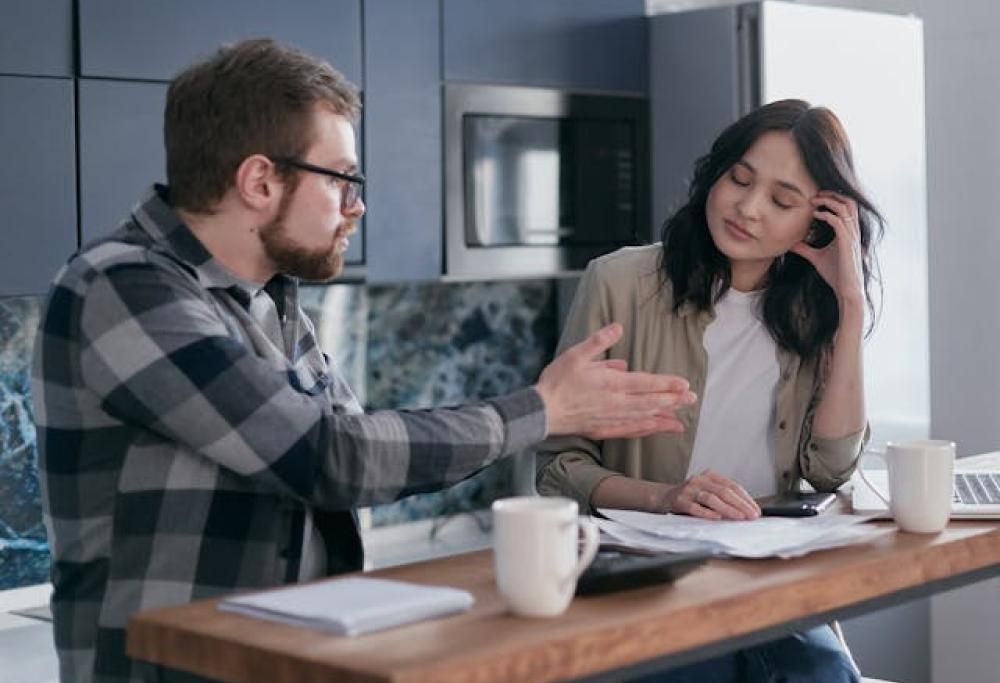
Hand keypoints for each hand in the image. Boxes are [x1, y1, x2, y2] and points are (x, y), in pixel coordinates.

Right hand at [535, 323, 696, 439]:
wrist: (540, 411)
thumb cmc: (556, 381)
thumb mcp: (575, 354)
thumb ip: (599, 341)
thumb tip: (618, 327)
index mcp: (610, 383)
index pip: (645, 383)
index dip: (666, 384)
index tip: (684, 384)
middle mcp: (615, 403)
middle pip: (650, 403)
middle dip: (673, 401)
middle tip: (692, 399)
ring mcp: (610, 418)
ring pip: (643, 419)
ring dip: (664, 418)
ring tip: (681, 419)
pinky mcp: (603, 429)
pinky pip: (630, 431)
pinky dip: (646, 430)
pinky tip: (656, 429)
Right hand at [662, 469, 760, 519]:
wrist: (664, 497)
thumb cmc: (691, 497)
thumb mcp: (708, 491)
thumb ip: (724, 497)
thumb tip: (747, 511)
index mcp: (710, 475)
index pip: (732, 486)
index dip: (746, 498)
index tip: (755, 510)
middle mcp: (699, 480)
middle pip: (724, 491)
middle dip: (740, 505)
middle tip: (751, 516)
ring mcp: (688, 490)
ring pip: (711, 499)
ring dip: (728, 509)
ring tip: (739, 517)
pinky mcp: (679, 501)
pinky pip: (695, 507)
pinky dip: (707, 513)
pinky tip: (717, 518)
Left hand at [791, 191, 864, 310]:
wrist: (846, 290)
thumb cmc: (835, 274)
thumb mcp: (816, 258)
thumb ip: (805, 249)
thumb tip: (791, 244)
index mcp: (848, 232)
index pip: (847, 207)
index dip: (833, 198)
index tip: (816, 198)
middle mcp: (853, 231)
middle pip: (850, 202)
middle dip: (833, 195)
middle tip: (816, 194)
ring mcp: (851, 236)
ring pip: (845, 208)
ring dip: (829, 201)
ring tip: (814, 201)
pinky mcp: (847, 243)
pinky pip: (839, 222)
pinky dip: (827, 215)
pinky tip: (816, 215)